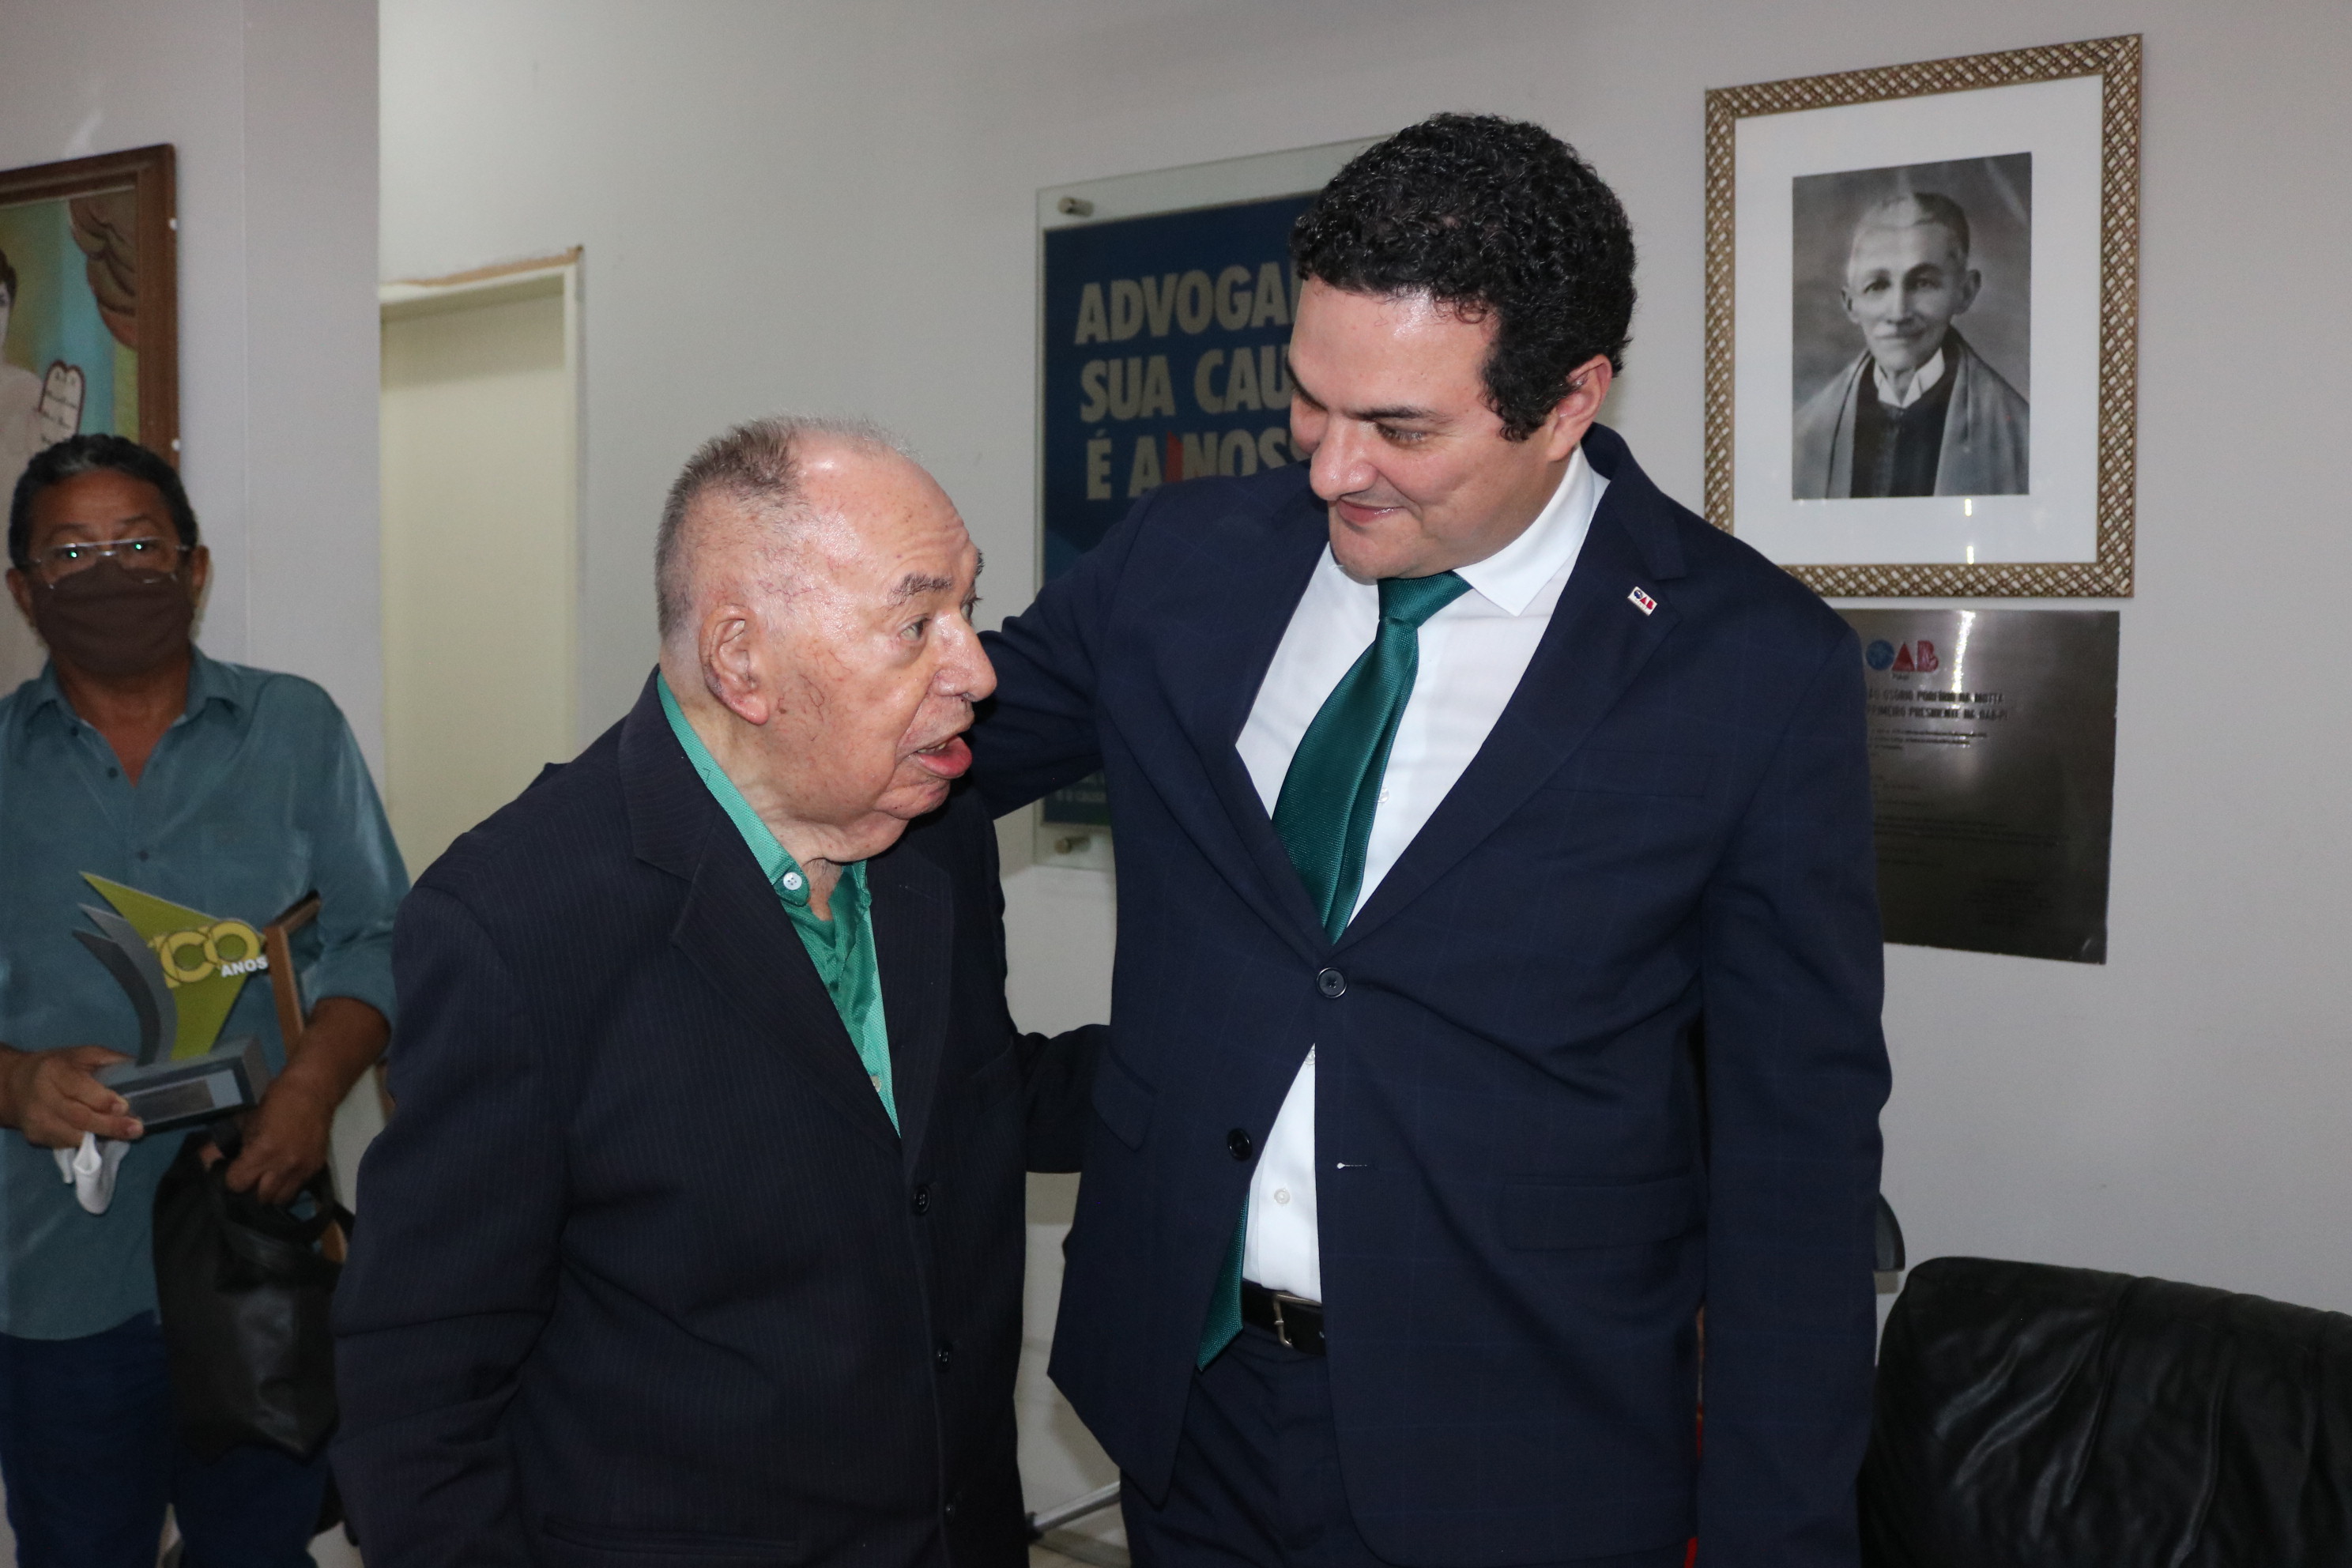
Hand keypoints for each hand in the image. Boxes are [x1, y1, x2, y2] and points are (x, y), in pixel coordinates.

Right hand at [0, 1046, 142, 1146]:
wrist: (17, 1084)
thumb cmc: (60, 1066)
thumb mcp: (84, 1055)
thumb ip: (111, 1061)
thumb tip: (145, 1070)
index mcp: (54, 1070)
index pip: (78, 1087)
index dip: (101, 1099)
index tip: (124, 1106)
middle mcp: (42, 1096)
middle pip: (78, 1116)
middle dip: (109, 1125)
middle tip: (135, 1129)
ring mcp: (37, 1120)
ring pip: (72, 1135)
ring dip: (101, 1137)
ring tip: (125, 1135)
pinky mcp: (36, 1136)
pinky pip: (66, 1144)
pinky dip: (87, 1143)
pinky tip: (102, 1138)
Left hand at [224, 1073, 336, 1205]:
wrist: (314, 1090)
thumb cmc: (277, 1101)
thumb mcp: (247, 1121)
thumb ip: (227, 1145)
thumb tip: (203, 1160)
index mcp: (263, 1152)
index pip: (238, 1184)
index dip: (232, 1179)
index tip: (233, 1172)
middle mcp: (284, 1166)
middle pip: (260, 1198)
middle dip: (252, 1189)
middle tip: (250, 1177)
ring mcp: (303, 1169)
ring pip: (281, 1200)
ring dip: (271, 1192)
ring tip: (268, 1180)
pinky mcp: (316, 1168)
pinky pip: (298, 1189)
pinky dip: (288, 1186)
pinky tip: (284, 1174)